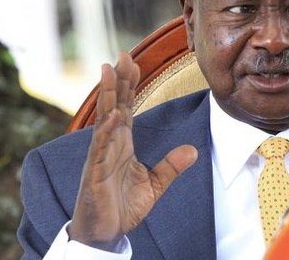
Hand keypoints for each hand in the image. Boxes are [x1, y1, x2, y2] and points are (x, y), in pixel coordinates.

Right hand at [69, 52, 197, 249]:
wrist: (105, 234)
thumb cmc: (122, 208)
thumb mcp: (154, 185)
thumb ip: (171, 167)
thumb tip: (193, 150)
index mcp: (122, 144)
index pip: (126, 107)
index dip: (129, 85)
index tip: (133, 62)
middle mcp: (110, 144)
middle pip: (113, 105)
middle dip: (117, 80)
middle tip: (122, 54)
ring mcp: (100, 156)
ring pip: (104, 119)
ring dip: (107, 95)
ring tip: (109, 71)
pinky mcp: (95, 172)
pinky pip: (101, 147)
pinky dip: (107, 130)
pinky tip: (114, 114)